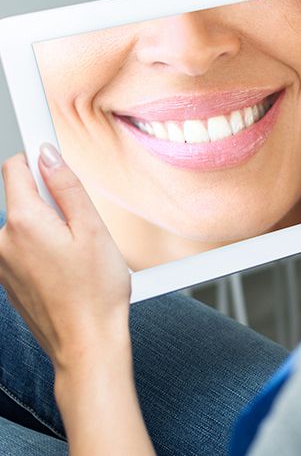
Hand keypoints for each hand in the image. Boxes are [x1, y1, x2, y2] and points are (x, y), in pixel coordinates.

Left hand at [0, 145, 131, 374]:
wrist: (86, 345)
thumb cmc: (96, 292)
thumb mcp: (93, 229)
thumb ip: (67, 187)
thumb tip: (48, 156)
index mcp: (23, 224)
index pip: (15, 168)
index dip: (37, 155)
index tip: (49, 149)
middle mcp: (3, 242)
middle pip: (22, 196)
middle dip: (50, 199)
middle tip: (82, 223)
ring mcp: (2, 264)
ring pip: (24, 223)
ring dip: (48, 226)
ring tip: (77, 252)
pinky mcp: (8, 280)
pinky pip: (23, 247)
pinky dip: (43, 248)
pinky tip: (67, 268)